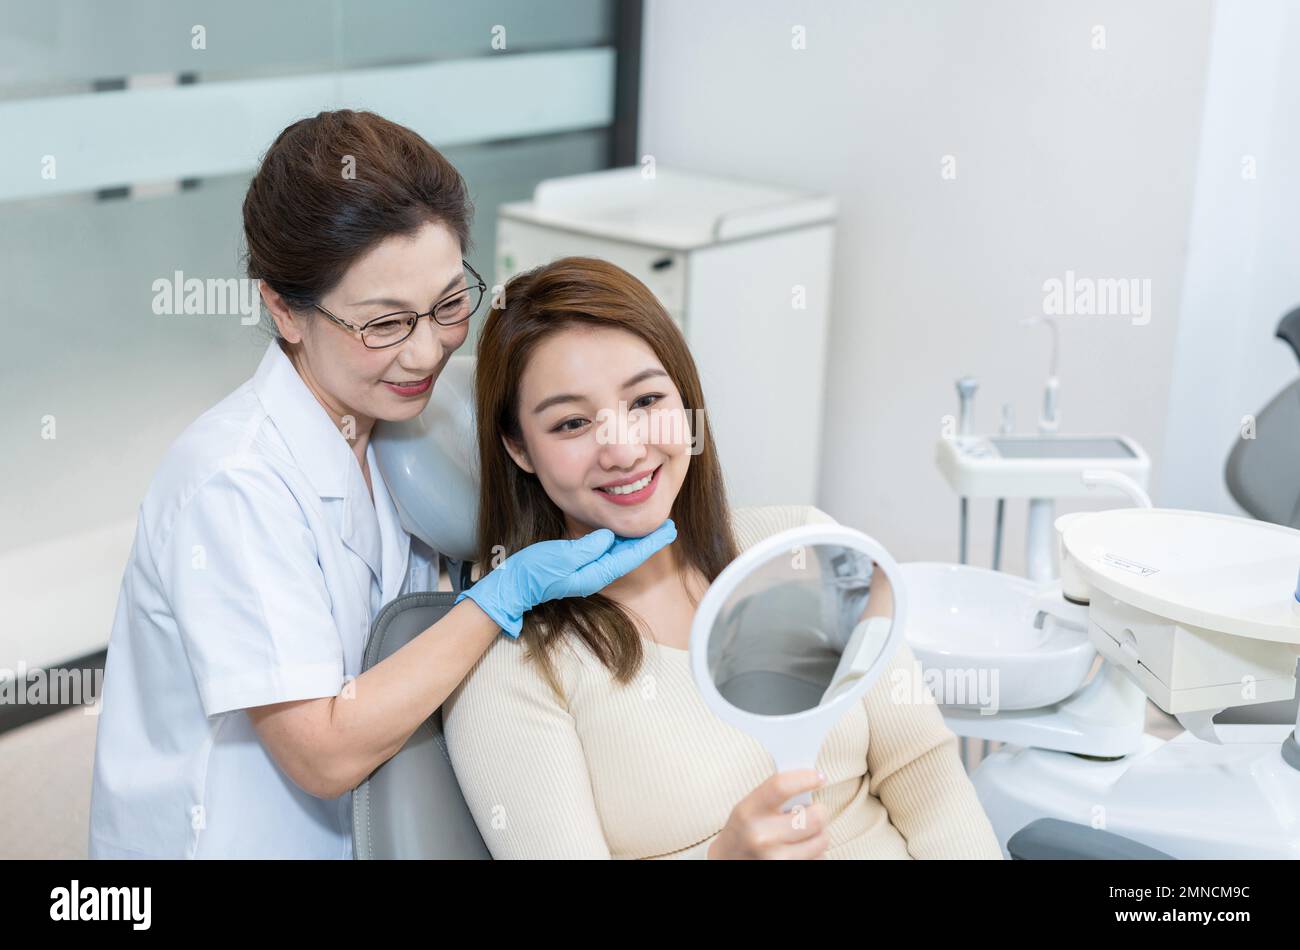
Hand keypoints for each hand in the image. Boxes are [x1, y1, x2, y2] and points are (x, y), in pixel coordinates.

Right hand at [455, 519, 676, 636]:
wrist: (514, 585)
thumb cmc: (534, 572)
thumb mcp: (561, 557)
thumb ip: (586, 548)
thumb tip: (608, 537)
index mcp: (596, 573)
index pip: (631, 556)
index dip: (651, 542)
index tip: (670, 529)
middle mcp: (596, 573)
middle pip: (629, 555)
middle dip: (650, 540)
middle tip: (669, 525)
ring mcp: (588, 570)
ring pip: (619, 553)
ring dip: (636, 540)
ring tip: (652, 526)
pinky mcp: (579, 564)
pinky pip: (606, 551)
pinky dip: (618, 540)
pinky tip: (622, 532)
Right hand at [707, 769, 829, 859]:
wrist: (727, 861)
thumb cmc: (743, 831)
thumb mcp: (749, 807)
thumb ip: (775, 795)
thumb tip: (809, 780)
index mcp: (748, 812)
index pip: (782, 787)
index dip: (805, 778)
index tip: (818, 776)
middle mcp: (762, 837)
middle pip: (814, 817)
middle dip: (820, 811)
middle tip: (814, 810)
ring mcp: (776, 859)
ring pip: (822, 840)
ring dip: (819, 833)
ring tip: (805, 831)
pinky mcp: (788, 870)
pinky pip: (820, 857)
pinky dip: (816, 851)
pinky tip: (800, 847)